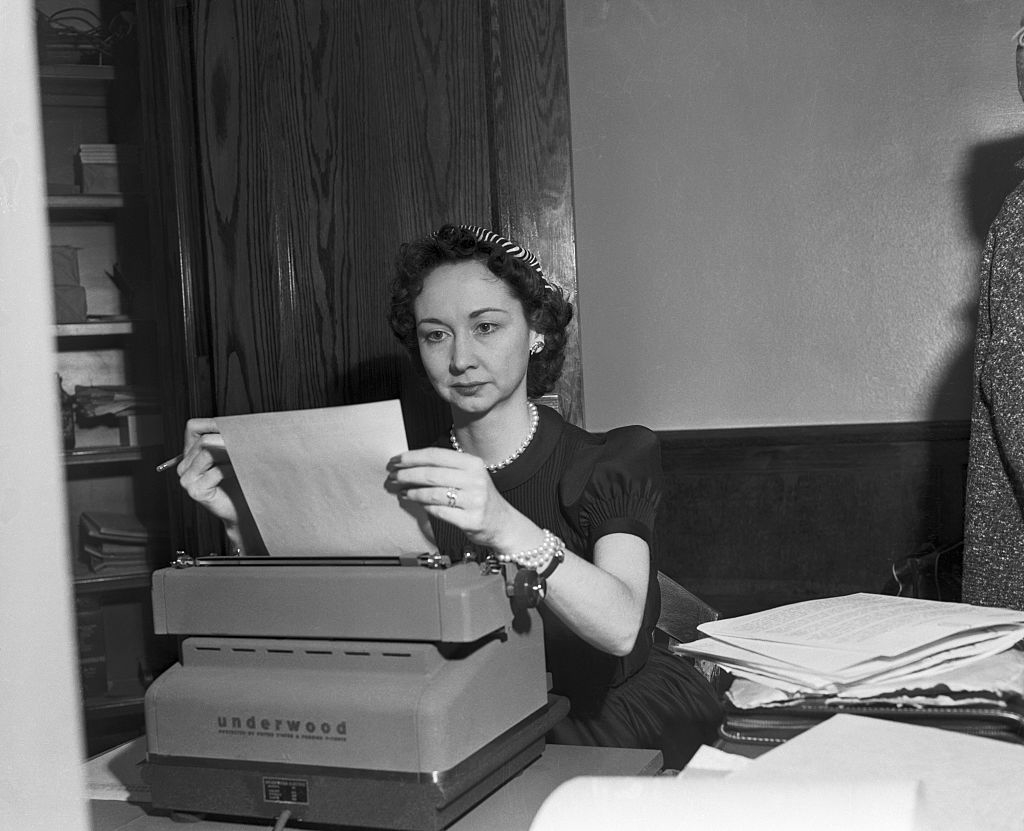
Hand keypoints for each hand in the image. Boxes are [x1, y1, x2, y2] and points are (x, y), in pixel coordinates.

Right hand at [176, 418, 240, 528]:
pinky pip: (215, 470)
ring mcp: (187, 480)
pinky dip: (231, 468)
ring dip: (229, 452)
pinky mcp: (195, 491)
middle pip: (203, 440)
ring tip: (245, 455)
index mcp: (190, 455)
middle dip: (226, 439)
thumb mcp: (231, 455)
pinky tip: (239, 472)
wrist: (243, 512)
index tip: (235, 424)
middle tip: (247, 441)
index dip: (212, 422)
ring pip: (207, 453)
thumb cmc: (240, 483)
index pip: (193, 427)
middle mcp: (184, 467)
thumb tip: (234, 421)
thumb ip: (225, 439)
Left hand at [386, 446, 516, 549]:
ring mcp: (475, 500)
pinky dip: (422, 506)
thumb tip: (408, 464)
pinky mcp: (471, 520)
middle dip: (406, 474)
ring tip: (401, 491)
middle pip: (431, 473)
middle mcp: (475, 479)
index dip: (411, 457)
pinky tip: (414, 502)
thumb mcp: (469, 475)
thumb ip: (445, 467)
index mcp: (473, 463)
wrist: (502, 523)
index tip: (395, 460)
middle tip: (392, 476)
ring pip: (432, 493)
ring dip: (411, 491)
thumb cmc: (478, 497)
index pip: (435, 455)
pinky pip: (438, 511)